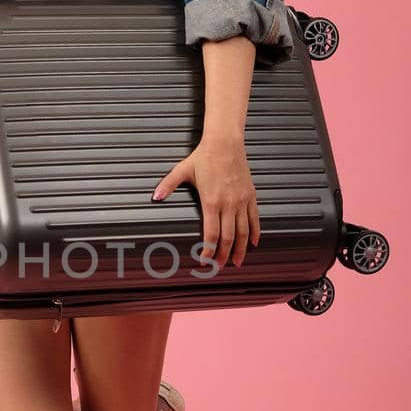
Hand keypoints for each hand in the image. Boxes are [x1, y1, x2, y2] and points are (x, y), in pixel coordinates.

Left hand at [151, 137, 260, 270]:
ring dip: (240, 250)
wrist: (225, 143)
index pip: (211, 234)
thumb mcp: (182, 170)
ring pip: (244, 232)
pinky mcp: (251, 196)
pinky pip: (255, 219)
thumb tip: (155, 197)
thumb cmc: (203, 156)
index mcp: (211, 201)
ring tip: (237, 262)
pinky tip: (254, 244)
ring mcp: (242, 201)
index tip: (204, 260)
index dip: (209, 251)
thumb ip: (168, 185)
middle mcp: (228, 204)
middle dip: (224, 256)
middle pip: (228, 238)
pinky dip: (255, 233)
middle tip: (219, 267)